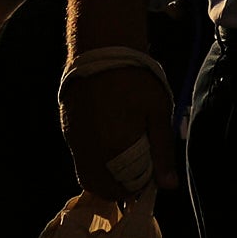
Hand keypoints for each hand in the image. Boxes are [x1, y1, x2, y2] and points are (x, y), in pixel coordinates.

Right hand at [60, 60, 178, 208]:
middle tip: (137, 173)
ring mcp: (74, 139)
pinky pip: (79, 155)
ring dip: (104, 174)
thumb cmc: (136, 79)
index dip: (137, 189)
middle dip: (117, 187)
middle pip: (98, 187)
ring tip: (126, 156)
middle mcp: (88, 149)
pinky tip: (111, 140)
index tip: (150, 179)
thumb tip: (168, 186)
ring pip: (85, 173)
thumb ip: (162, 152)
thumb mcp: (158, 114)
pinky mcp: (67, 127)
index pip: (121, 189)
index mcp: (112, 149)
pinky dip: (94, 158)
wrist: (103, 48)